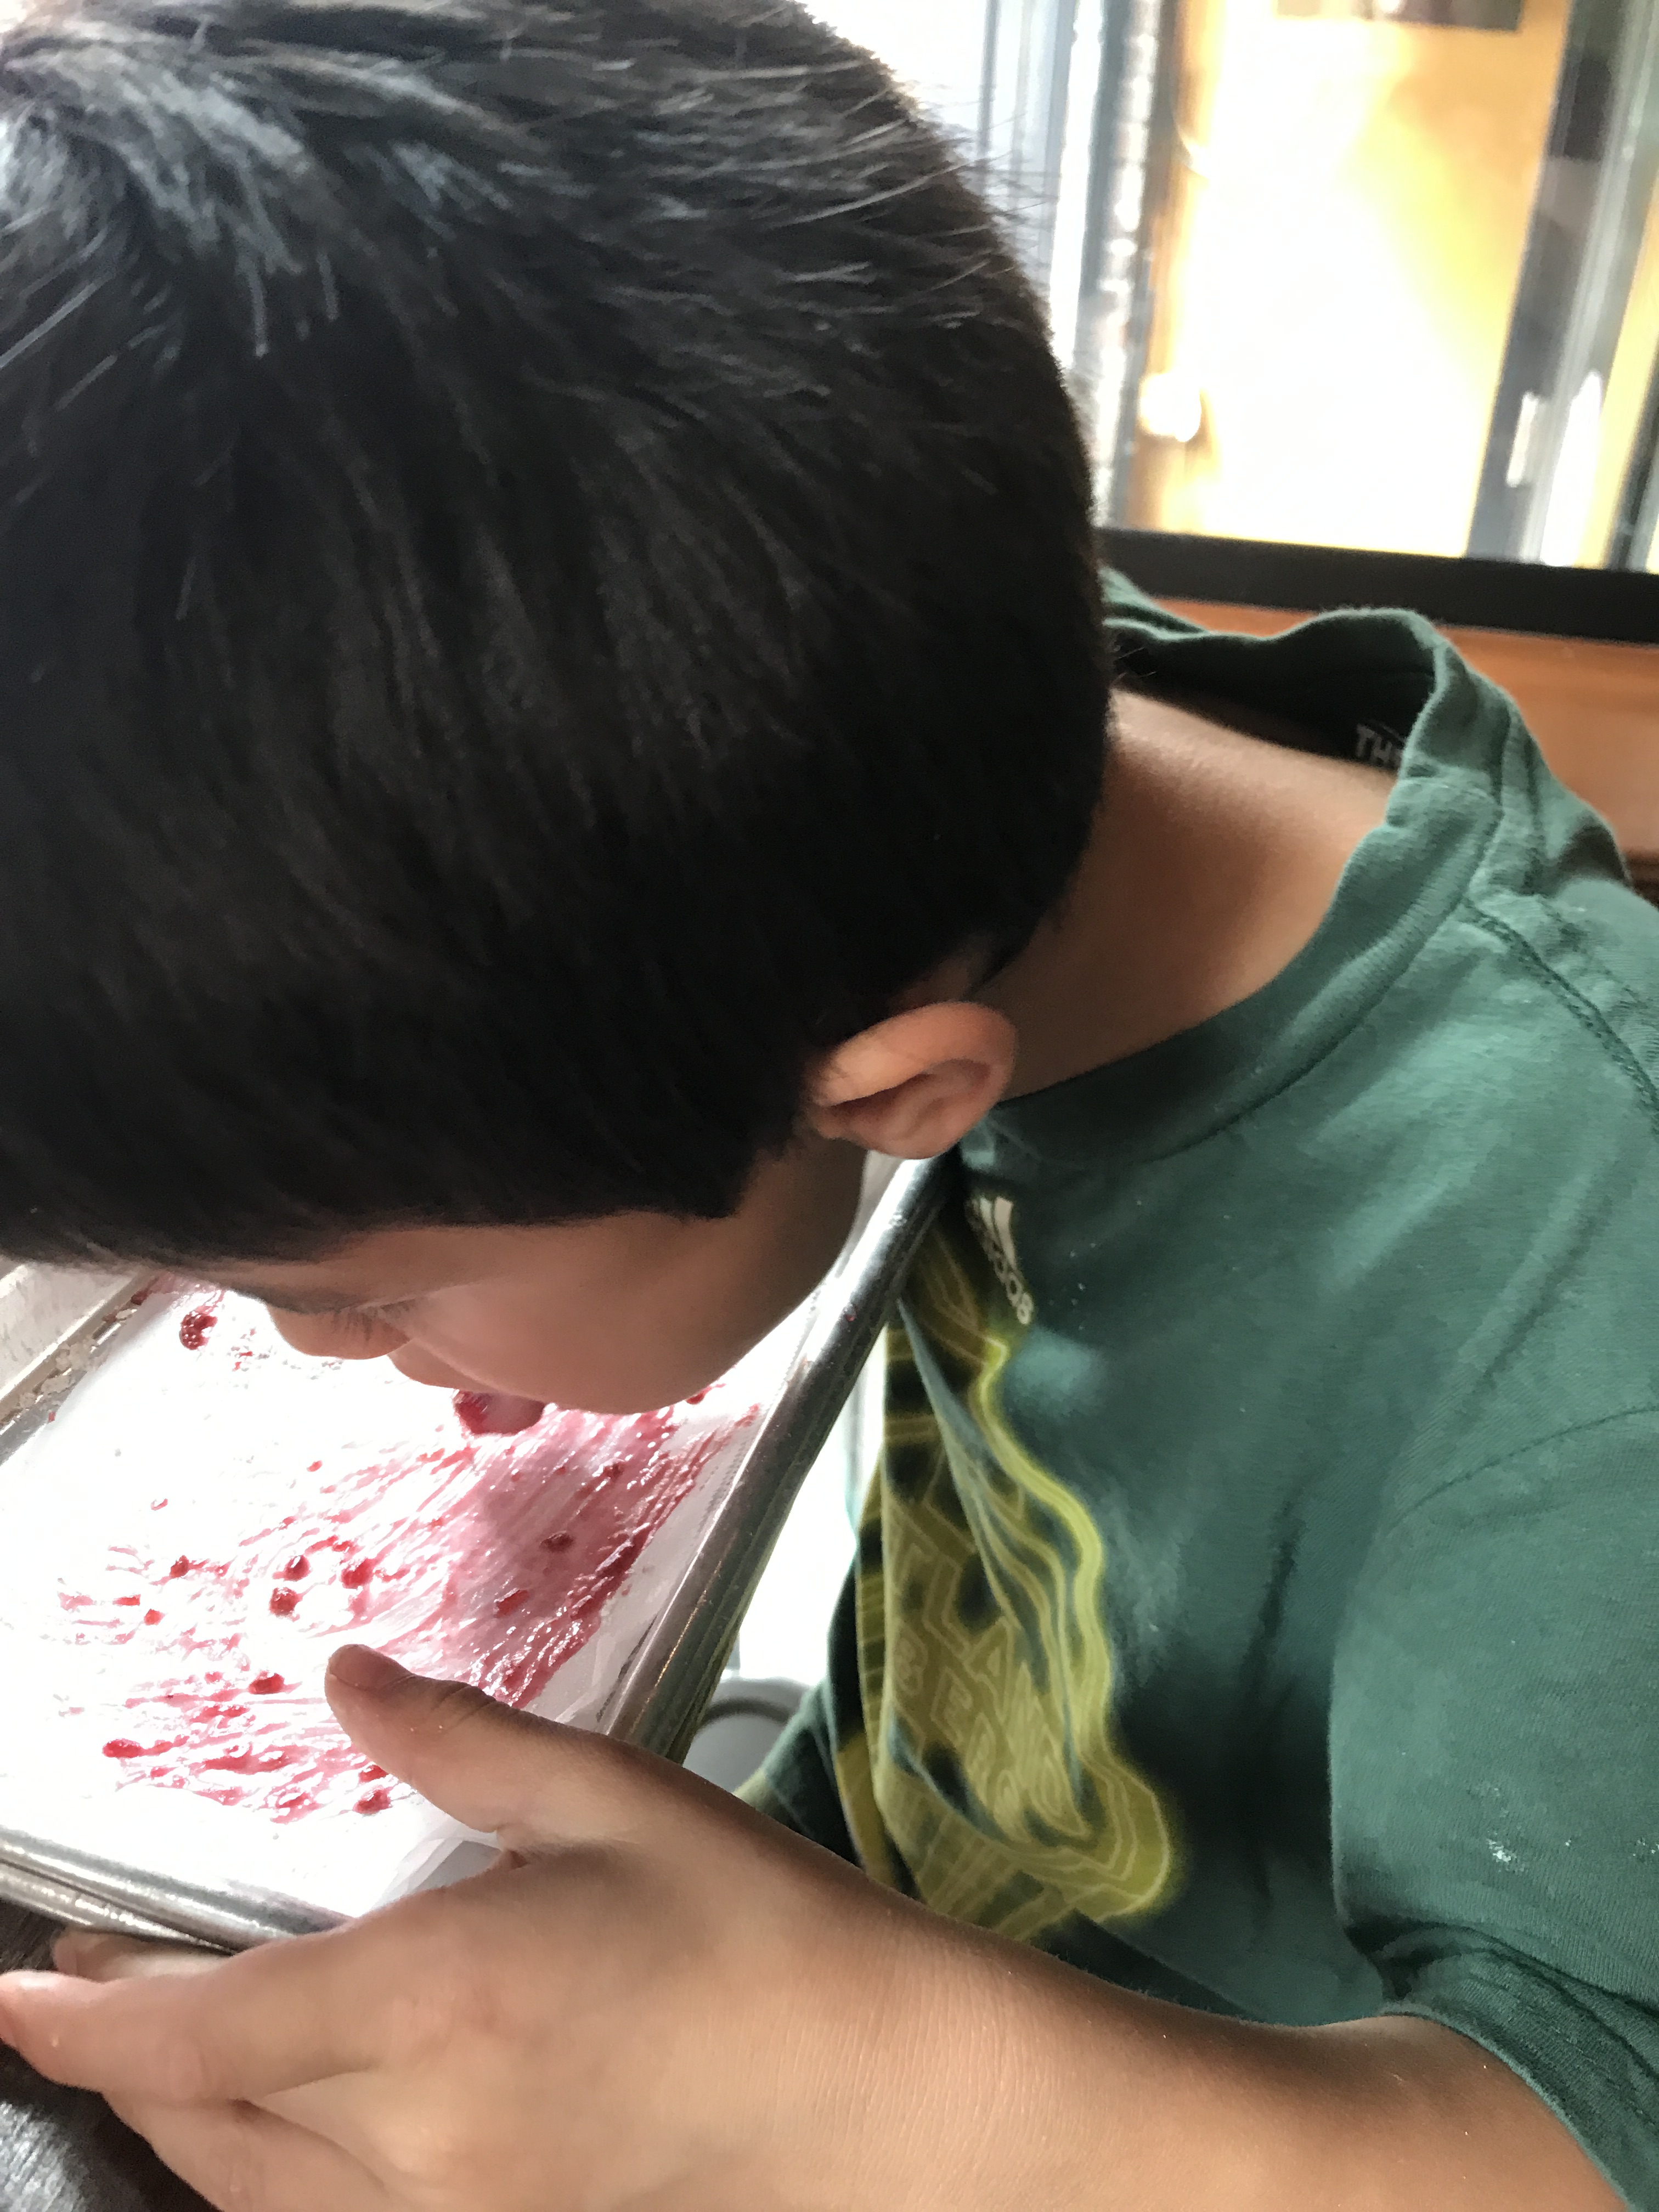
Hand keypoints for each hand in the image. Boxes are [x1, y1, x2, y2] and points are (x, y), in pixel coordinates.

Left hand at [0, 1648, 1068, 2211]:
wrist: (869, 2090)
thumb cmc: (750, 1929)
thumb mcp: (608, 1799)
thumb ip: (456, 1740)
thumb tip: (345, 1677)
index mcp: (438, 2004)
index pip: (202, 2030)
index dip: (85, 2018)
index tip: (19, 1988)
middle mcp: (417, 2135)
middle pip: (202, 2116)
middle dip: (120, 2055)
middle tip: (81, 1983)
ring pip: (246, 2188)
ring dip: (180, 2115)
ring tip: (153, 2043)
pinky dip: (256, 2171)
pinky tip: (270, 2119)